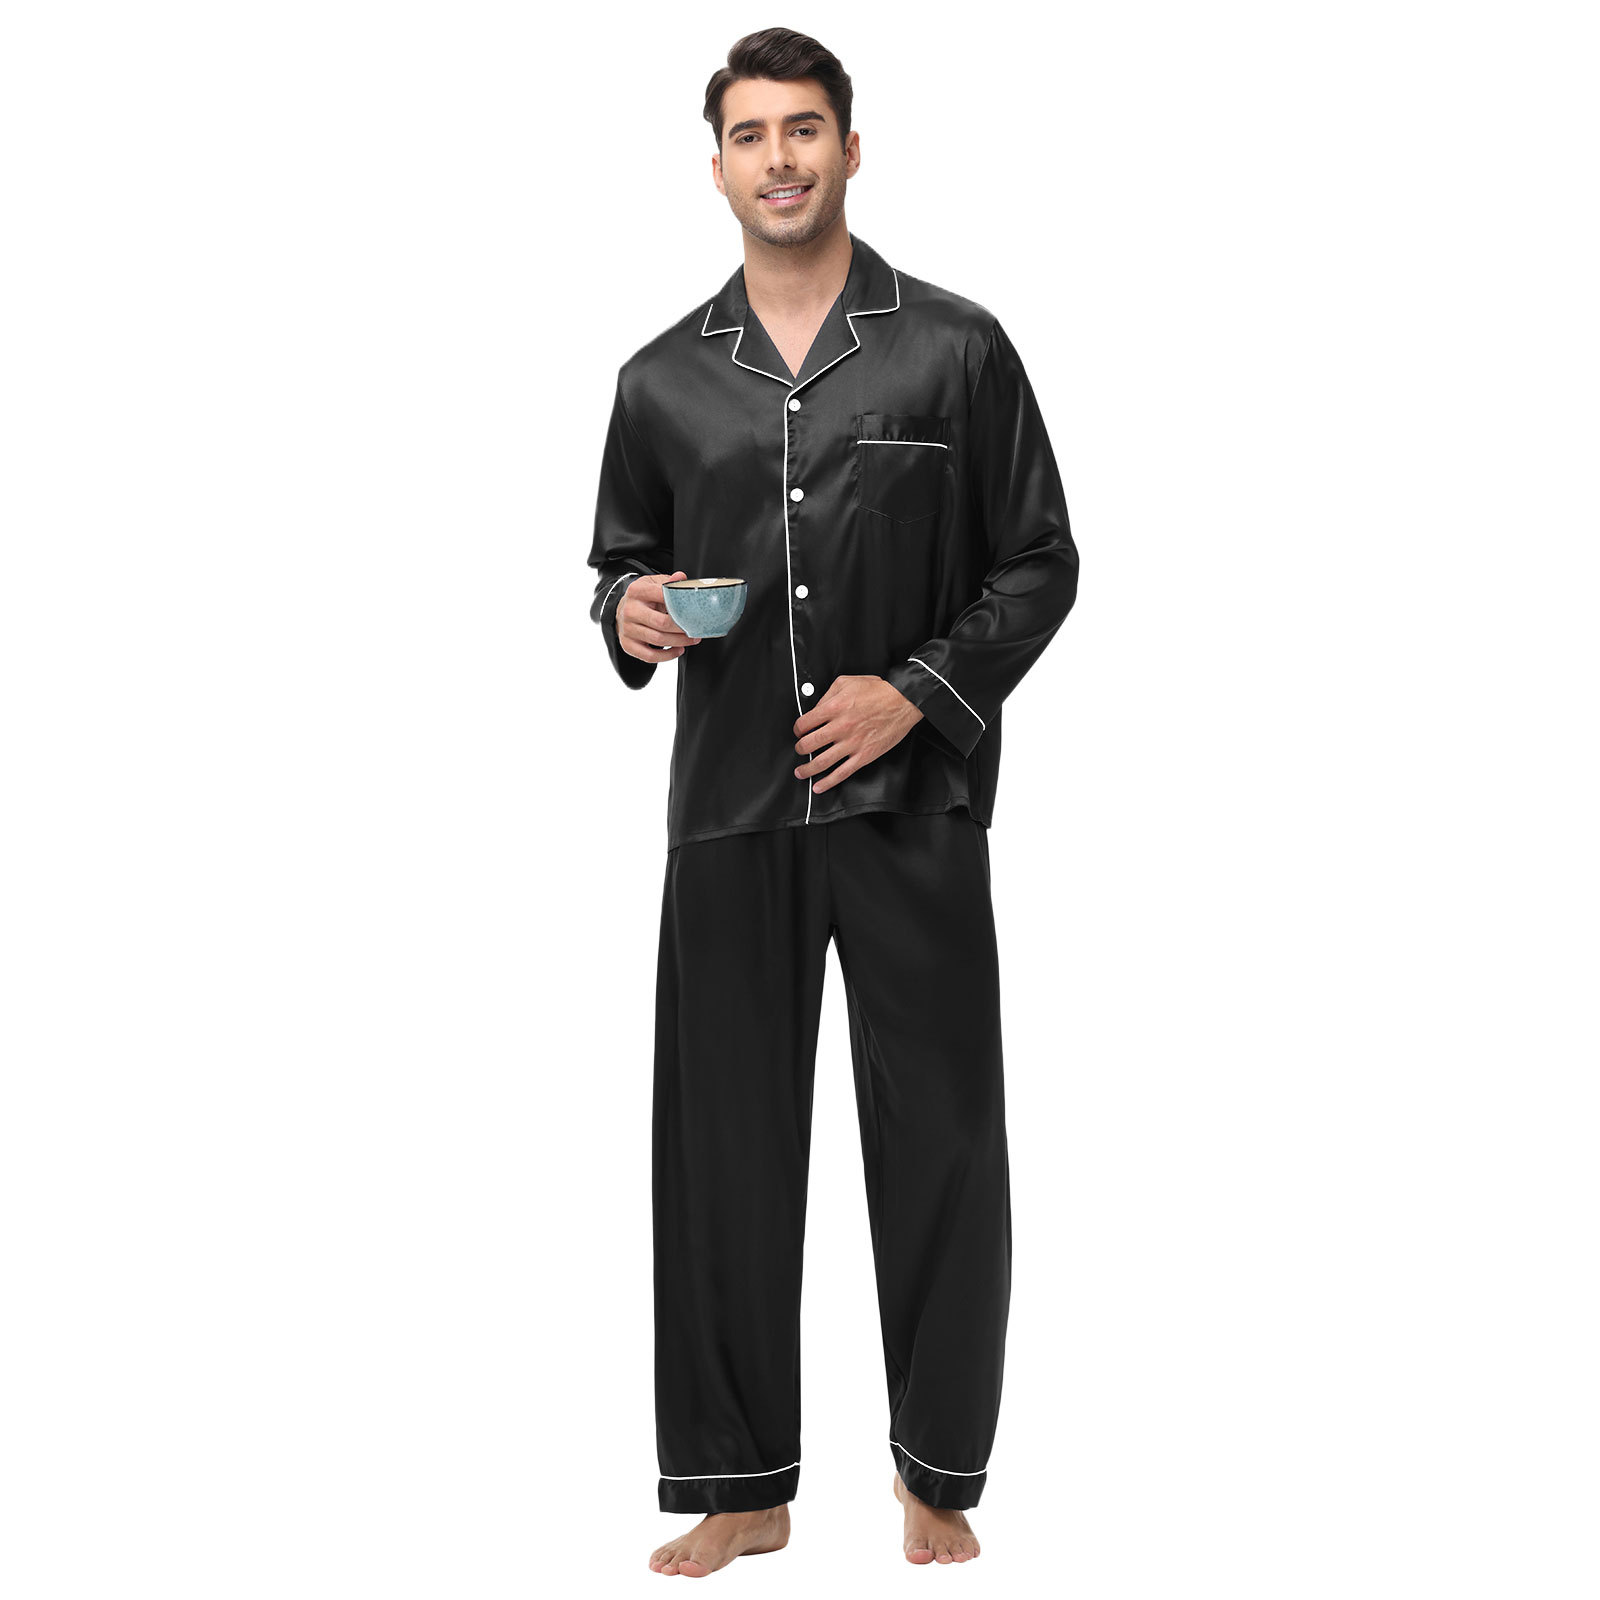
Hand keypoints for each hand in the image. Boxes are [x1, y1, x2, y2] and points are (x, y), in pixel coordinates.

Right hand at [617, 571, 702, 663]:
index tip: (695, 611)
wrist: (622, 610)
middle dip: (683, 629)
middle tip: (697, 630)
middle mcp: (630, 610)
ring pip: (658, 640)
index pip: (661, 596)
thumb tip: (681, 578)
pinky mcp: (628, 644)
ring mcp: (627, 629)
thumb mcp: (653, 584)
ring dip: (679, 642)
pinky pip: (649, 656)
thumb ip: (668, 582)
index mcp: (637, 591)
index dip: (680, 605)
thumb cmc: (643, 598)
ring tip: (691, 640)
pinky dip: (667, 656)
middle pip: (662, 623)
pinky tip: (678, 650)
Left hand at [793, 675, 923, 793]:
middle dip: (800, 749)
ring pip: (822, 762)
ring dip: (807, 769)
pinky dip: (828, 782)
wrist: (903, 702)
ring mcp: (852, 744)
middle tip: (799, 750)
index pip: (804, 723)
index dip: (798, 729)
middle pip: (809, 744)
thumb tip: (815, 709)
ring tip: (801, 772)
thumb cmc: (878, 691)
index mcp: (834, 708)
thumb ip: (827, 695)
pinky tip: (819, 786)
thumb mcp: (847, 682)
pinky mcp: (864, 756)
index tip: (799, 732)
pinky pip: (842, 773)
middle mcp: (840, 727)